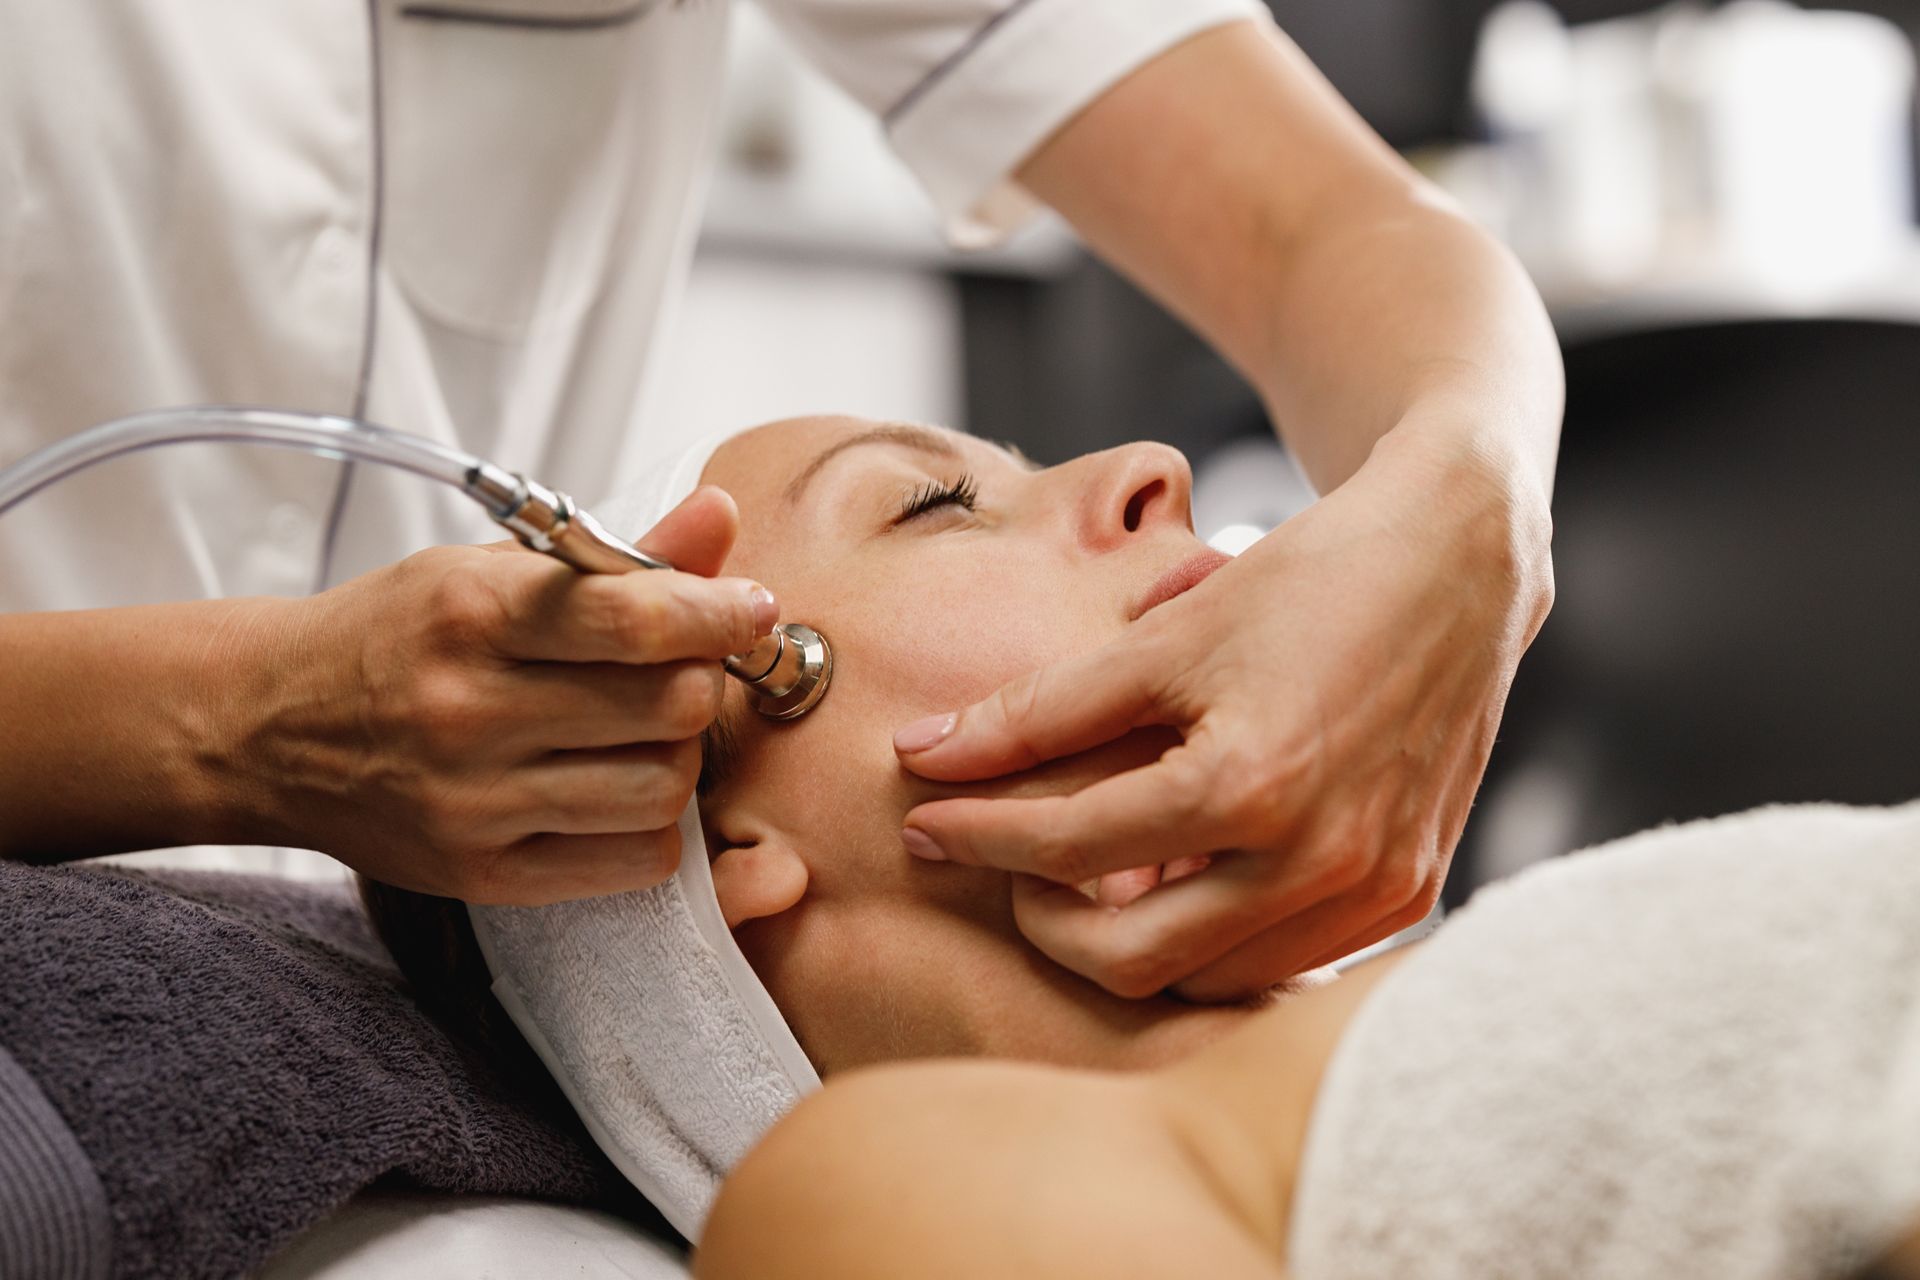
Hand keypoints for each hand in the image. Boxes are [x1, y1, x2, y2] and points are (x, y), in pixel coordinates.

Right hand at [228, 486, 774, 903]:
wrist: (268, 727)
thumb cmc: (398, 635)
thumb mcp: (488, 570)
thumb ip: (615, 557)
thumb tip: (720, 515)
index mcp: (472, 614)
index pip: (637, 619)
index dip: (719, 614)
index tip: (749, 608)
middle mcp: (469, 711)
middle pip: (669, 706)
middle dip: (699, 681)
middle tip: (683, 669)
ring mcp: (474, 802)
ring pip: (663, 789)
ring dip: (679, 756)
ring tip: (644, 731)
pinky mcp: (483, 873)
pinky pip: (632, 862)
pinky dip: (653, 826)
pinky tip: (619, 788)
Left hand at [893, 439, 1553, 1000]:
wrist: (1458, 562)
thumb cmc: (1304, 582)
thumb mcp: (1161, 640)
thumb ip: (1036, 711)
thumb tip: (921, 755)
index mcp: (1246, 785)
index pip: (1069, 848)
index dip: (977, 835)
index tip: (924, 820)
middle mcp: (1317, 859)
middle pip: (1128, 960)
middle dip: (1044, 921)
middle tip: (1008, 866)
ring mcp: (1372, 890)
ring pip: (1206, 981)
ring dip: (1128, 943)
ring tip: (1089, 873)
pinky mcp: (1407, 895)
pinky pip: (1282, 963)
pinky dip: (1215, 941)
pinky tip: (1182, 882)